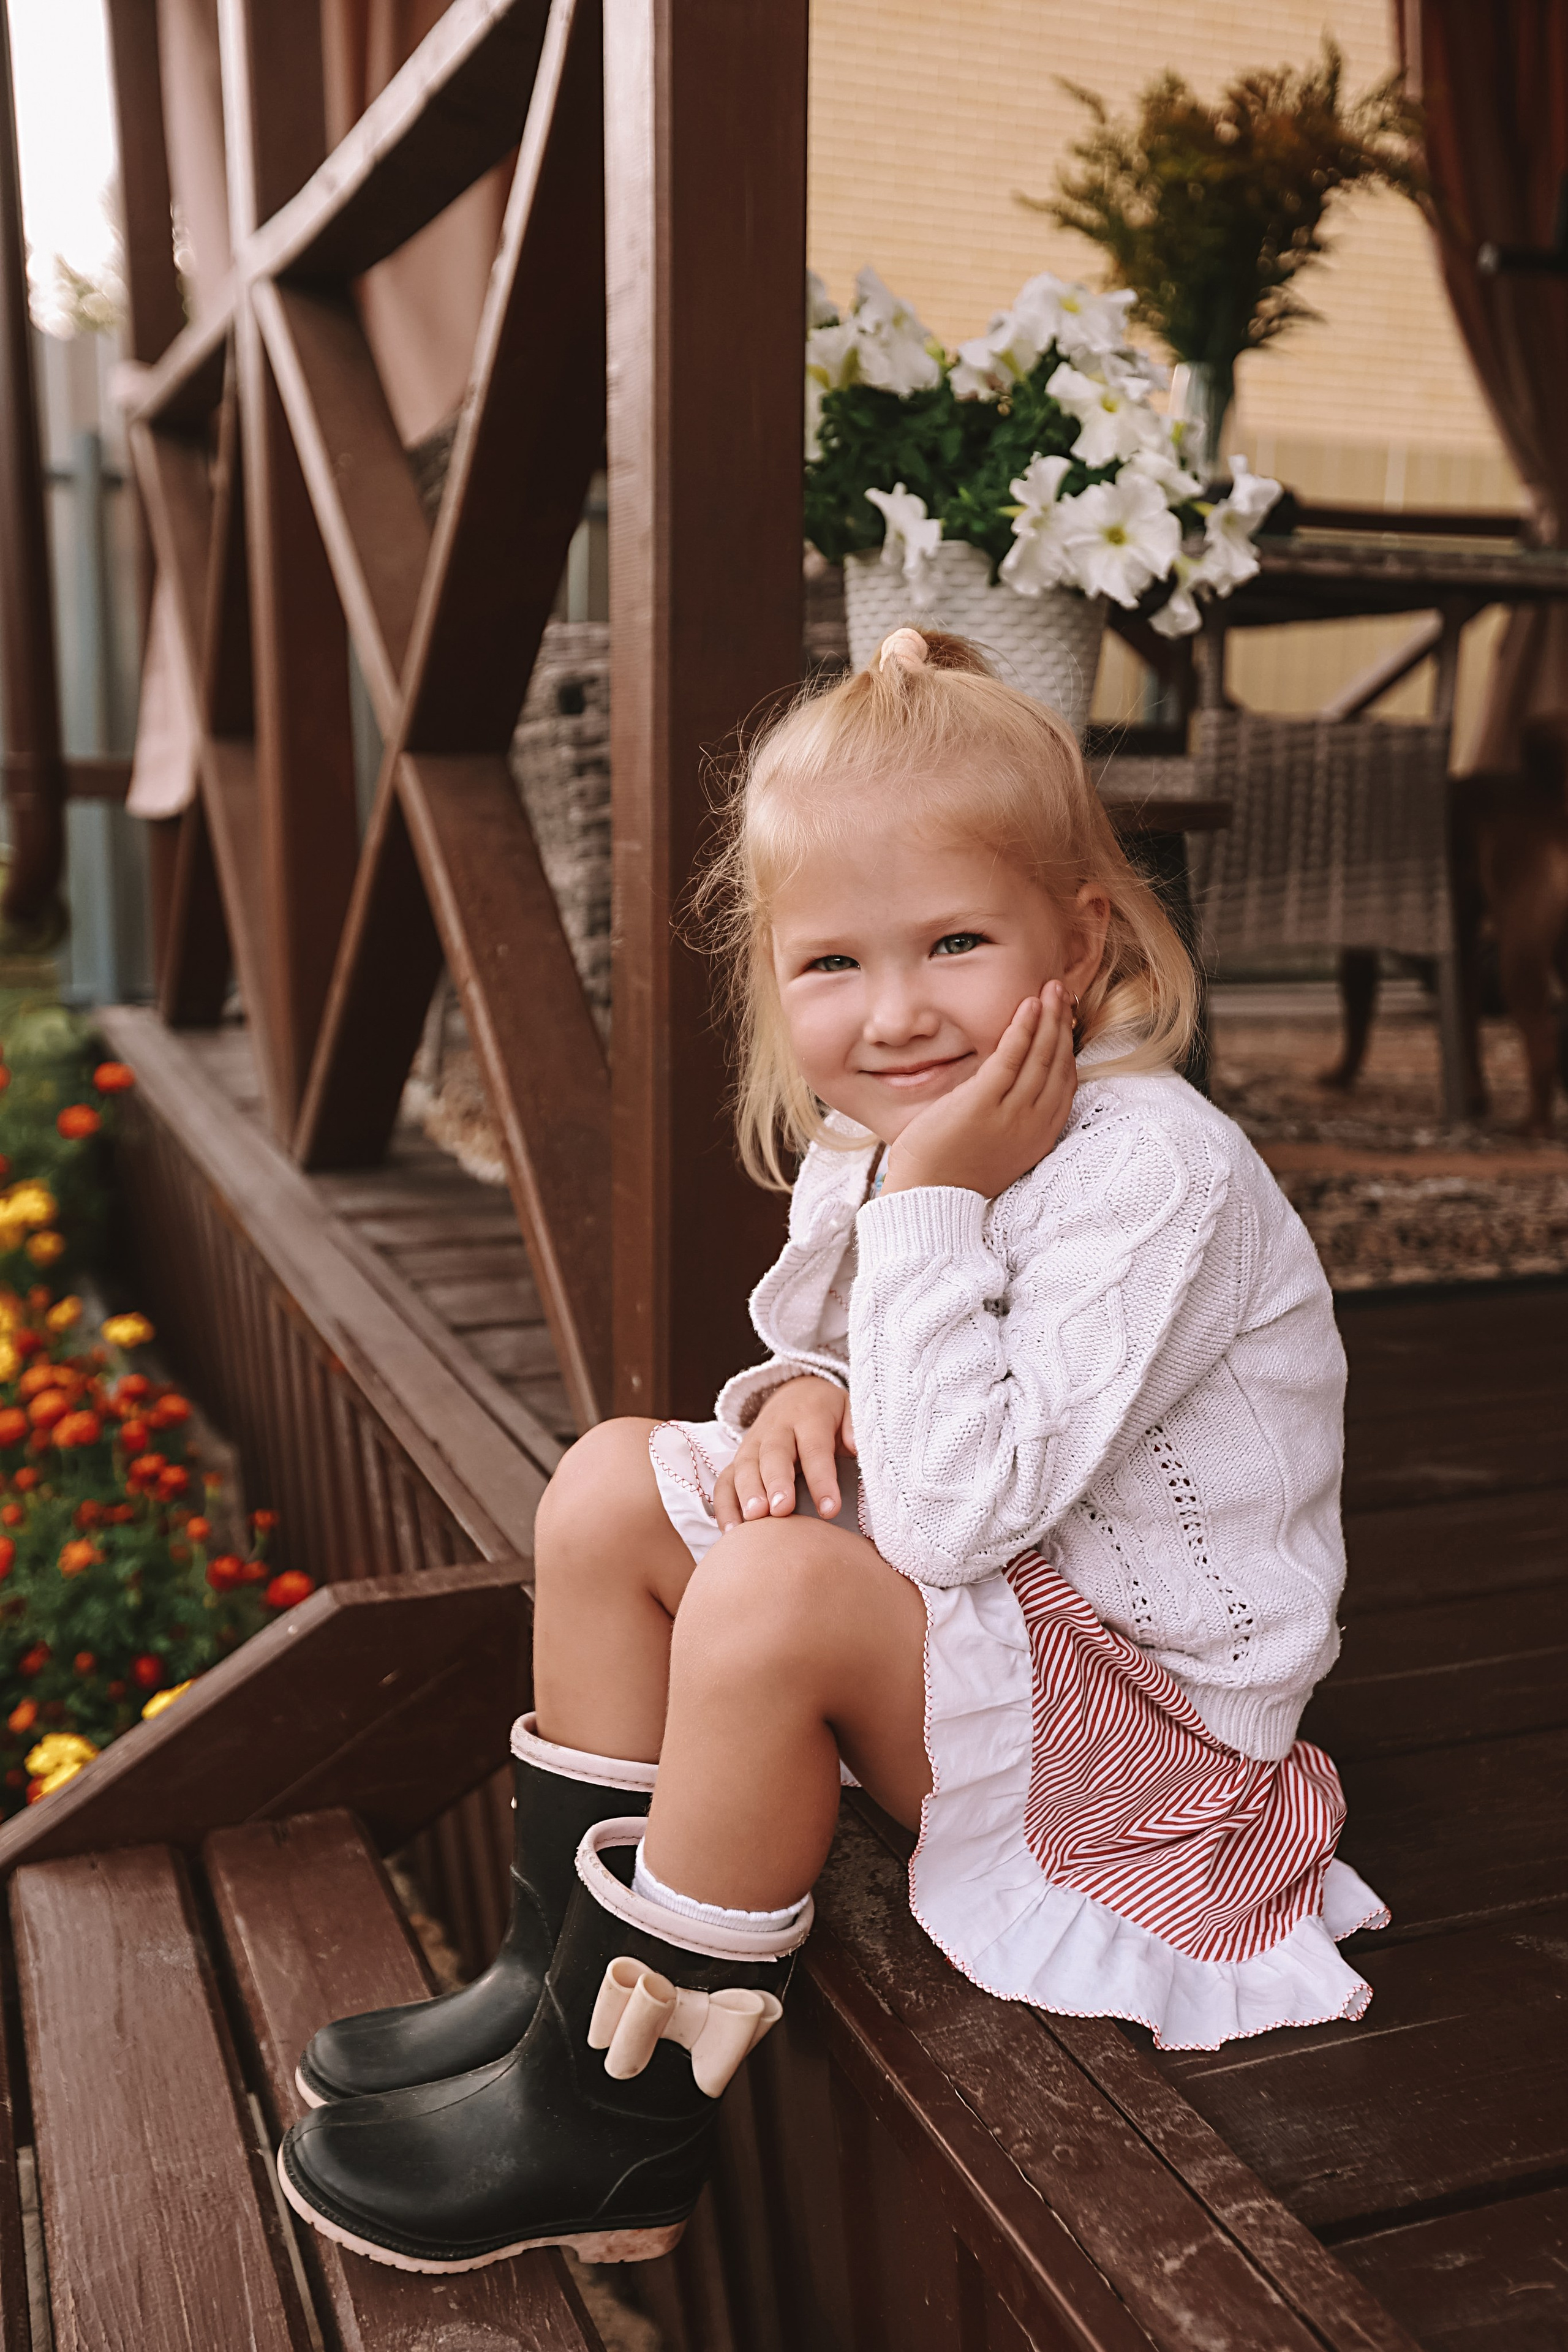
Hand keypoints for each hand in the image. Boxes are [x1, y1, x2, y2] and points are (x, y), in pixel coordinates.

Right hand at [713, 1375, 855, 1531]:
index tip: (830, 1509)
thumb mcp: (850, 1408)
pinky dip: (724, 1506)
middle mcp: (777, 1429)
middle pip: (774, 1455)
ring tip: (753, 1519)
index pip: (815, 1449)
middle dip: (776, 1483)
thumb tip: (855, 1446)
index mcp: (809, 1417)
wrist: (796, 1395)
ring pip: (745, 1466)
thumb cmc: (829, 1414)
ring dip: (746, 1494)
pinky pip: (725, 1481)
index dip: (822, 1479)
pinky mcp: (737, 1460)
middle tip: (780, 1509)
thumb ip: (855, 1426)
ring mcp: (753, 1444)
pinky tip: (731, 1532)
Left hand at [882, 982, 1075, 1199]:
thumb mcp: (996, 1145)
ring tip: (1051, 989)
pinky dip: (1022, 1029)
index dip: (1068, 1047)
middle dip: (1062, 1023)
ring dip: (1048, 1018)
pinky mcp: (982, 1104)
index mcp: (1040, 1136)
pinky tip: (1028, 1006)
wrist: (928, 1201)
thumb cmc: (952, 1173)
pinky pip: (1010, 1058)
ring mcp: (1011, 1115)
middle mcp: (1033, 1124)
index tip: (1065, 1020)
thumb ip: (1010, 1115)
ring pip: (1040, 1057)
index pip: (1065, 1082)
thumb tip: (1008, 1085)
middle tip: (1061, 991)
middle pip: (1058, 1064)